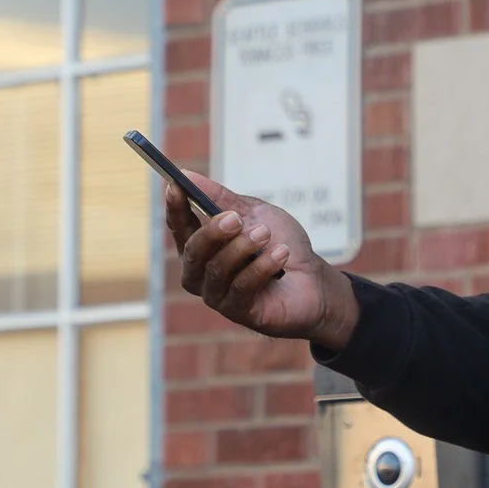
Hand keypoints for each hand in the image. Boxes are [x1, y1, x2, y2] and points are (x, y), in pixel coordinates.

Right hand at [165, 173, 359, 350]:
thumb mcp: (253, 212)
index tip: (176, 186)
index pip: (180, 227)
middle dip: (213, 232)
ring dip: (243, 248)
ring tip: (266, 234)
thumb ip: (221, 198)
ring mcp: (218, 295)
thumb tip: (187, 175)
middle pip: (193, 252)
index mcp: (203, 246)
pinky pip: (242, 287)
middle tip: (235, 218)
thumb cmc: (279, 243)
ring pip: (217, 269)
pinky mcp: (239, 311)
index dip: (175, 208)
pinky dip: (262, 267)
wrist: (313, 279)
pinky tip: (281, 254)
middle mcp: (202, 273)